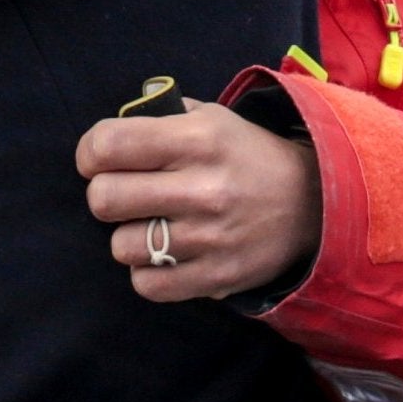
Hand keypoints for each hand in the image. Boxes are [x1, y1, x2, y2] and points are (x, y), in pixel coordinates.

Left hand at [77, 101, 321, 303]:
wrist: (312, 202)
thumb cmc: (244, 154)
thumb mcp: (209, 117)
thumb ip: (157, 118)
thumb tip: (107, 137)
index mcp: (197, 139)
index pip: (110, 145)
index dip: (90, 152)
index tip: (98, 159)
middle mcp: (203, 188)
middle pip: (104, 199)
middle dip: (105, 193)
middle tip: (123, 192)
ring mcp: (210, 237)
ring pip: (121, 246)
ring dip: (128, 235)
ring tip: (151, 224)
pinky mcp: (216, 278)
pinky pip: (146, 284)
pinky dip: (147, 271)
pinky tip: (165, 254)